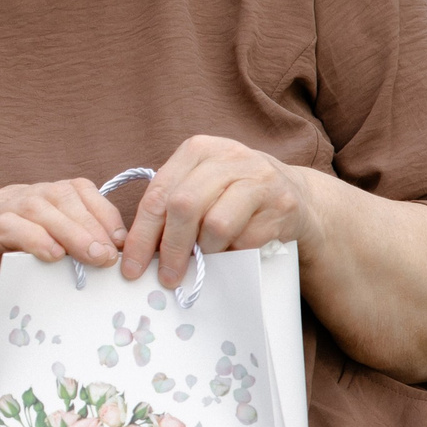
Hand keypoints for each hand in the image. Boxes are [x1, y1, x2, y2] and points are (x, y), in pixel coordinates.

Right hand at [0, 179, 129, 353]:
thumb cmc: (3, 294)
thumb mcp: (47, 270)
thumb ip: (73, 254)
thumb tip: (118, 256)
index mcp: (27, 201)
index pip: (72, 189)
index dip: (101, 210)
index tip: (121, 241)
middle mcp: (6, 200)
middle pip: (56, 194)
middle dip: (90, 223)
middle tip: (110, 255)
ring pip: (34, 206)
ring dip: (70, 231)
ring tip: (92, 258)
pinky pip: (6, 227)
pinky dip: (34, 238)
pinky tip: (53, 257)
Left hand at [119, 135, 317, 290]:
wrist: (295, 194)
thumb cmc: (234, 195)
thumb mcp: (200, 187)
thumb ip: (170, 208)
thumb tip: (139, 253)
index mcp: (198, 150)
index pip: (158, 195)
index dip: (141, 235)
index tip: (131, 267)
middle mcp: (229, 157)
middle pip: (184, 207)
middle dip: (170, 248)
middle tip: (167, 276)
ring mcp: (258, 178)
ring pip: (216, 225)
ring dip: (207, 251)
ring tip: (208, 256)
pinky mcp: (282, 204)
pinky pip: (246, 240)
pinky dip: (234, 253)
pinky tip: (235, 250)